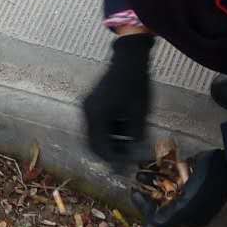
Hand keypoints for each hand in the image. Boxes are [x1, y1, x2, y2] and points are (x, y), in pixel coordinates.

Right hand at [83, 32, 153, 166]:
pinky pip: (98, 124)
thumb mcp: (140, 115)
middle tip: (127, 160)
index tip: (126, 167)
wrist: (130, 58)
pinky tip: (126, 129)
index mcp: (96, 116)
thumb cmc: (136, 85)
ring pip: (95, 135)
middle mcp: (87, 113)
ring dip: (111, 142)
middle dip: (110, 153)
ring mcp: (87, 107)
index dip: (114, 160)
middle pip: (94, 144)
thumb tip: (134, 158)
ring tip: (130, 142)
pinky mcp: (92, 103)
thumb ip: (135, 139)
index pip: (100, 148)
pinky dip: (110, 131)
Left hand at [132, 149, 226, 226]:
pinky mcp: (189, 172)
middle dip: (147, 194)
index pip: (161, 218)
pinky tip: (147, 163)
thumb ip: (164, 220)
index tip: (134, 195)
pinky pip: (169, 172)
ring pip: (163, 186)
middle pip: (161, 201)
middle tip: (135, 186)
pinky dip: (157, 169)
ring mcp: (188, 188)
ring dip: (150, 180)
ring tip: (139, 174)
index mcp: (188, 218)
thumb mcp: (184, 209)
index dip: (146, 208)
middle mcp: (187, 204)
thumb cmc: (206, 191)